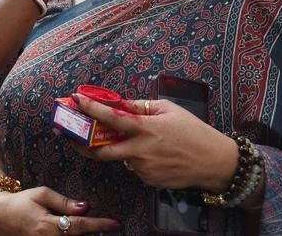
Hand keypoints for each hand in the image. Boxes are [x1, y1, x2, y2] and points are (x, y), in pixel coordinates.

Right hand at [0, 187, 120, 234]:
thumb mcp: (42, 194)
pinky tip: (81, 232)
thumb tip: (85, 207)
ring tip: (99, 229)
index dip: (100, 225)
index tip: (116, 224)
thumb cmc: (22, 202)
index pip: (79, 226)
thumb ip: (64, 202)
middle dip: (96, 234)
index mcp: (47, 226)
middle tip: (112, 228)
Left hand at [67, 94, 238, 192]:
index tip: (76, 100)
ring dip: (121, 147)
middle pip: (99, 151)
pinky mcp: (148, 181)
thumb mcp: (169, 110)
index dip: (90, 108)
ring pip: (121, 157)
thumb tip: (120, 103)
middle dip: (79, 144)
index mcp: (145, 128)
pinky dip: (137, 158)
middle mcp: (140, 150)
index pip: (110, 118)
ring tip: (146, 140)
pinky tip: (157, 153)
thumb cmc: (194, 132)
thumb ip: (141, 107)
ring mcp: (142, 168)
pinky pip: (135, 167)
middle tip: (67, 135)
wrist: (214, 162)